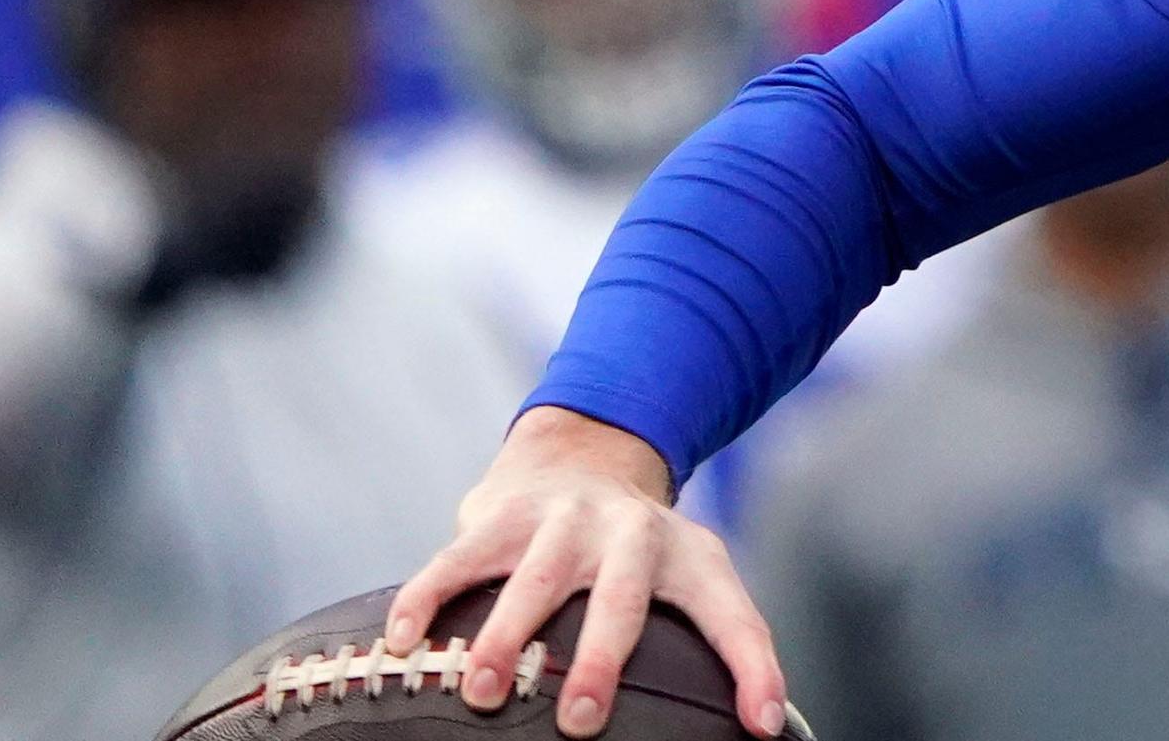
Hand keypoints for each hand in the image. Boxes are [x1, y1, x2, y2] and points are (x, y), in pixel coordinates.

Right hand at [387, 405, 789, 738]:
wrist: (582, 454)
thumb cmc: (638, 553)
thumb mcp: (689, 578)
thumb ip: (714, 643)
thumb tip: (763, 730)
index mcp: (690, 557)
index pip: (733, 616)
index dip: (754, 670)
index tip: (761, 726)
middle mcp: (632, 533)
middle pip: (622, 599)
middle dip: (599, 660)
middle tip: (577, 720)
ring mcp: (564, 519)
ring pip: (535, 578)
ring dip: (508, 636)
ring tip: (483, 691)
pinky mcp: (502, 514)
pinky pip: (459, 558)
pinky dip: (427, 598)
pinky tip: (404, 641)